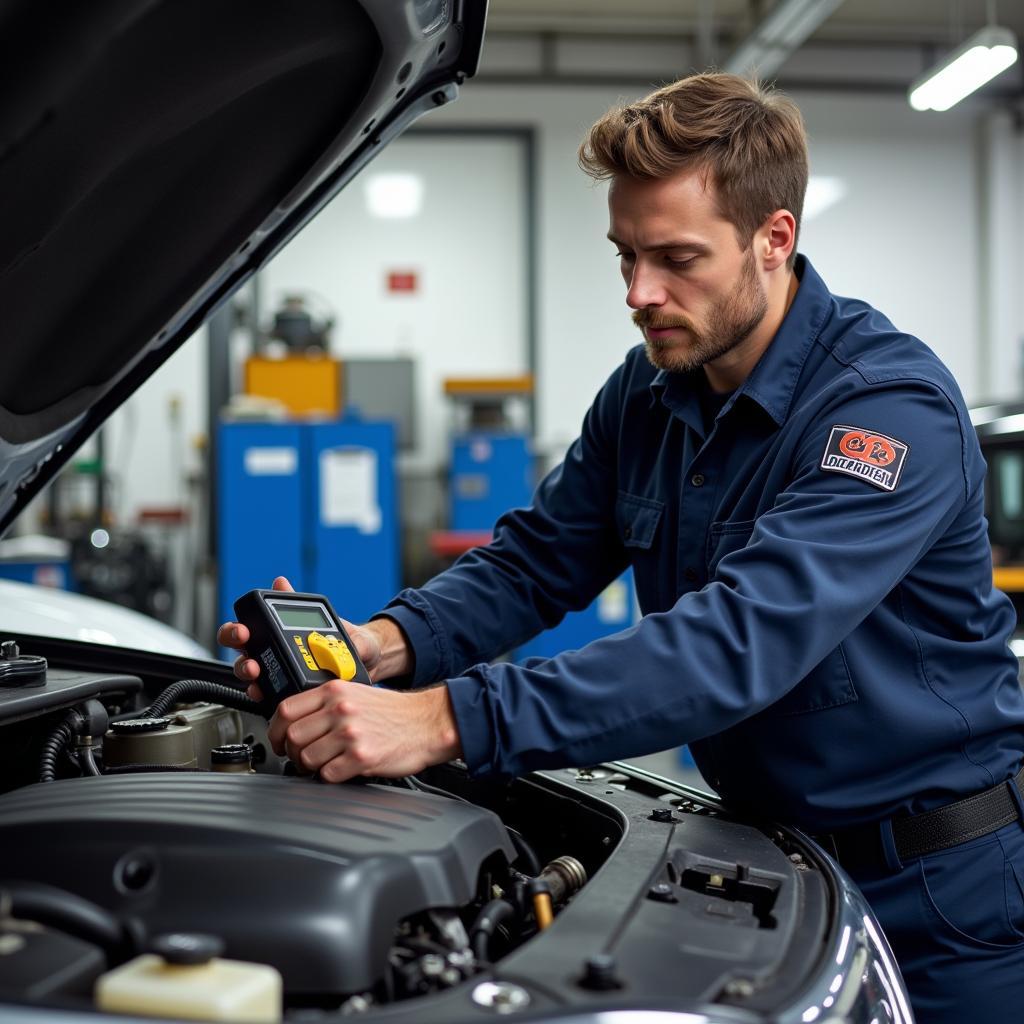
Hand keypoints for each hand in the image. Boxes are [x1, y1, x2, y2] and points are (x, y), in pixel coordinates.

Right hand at [216, 576, 406, 698]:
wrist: (369, 663)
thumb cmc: (351, 641)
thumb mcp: (337, 624)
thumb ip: (325, 617)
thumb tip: (295, 592)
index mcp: (282, 630)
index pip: (250, 625)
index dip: (237, 627)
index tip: (243, 629)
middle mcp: (276, 650)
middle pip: (242, 649)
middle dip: (237, 647)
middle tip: (246, 646)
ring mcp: (280, 672)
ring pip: (251, 673)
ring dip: (248, 672)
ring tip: (256, 672)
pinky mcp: (289, 692)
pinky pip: (270, 696)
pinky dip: (264, 695)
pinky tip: (266, 694)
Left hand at [268, 681, 461, 781]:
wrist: (427, 722)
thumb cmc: (393, 712)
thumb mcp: (356, 693)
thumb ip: (326, 703)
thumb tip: (294, 723)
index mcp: (335, 691)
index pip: (286, 710)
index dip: (275, 730)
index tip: (278, 740)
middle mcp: (340, 709)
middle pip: (292, 737)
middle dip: (292, 753)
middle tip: (301, 757)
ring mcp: (350, 733)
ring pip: (307, 758)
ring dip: (311, 767)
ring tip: (324, 764)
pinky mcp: (361, 757)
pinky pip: (328, 775)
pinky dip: (330, 777)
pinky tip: (342, 769)